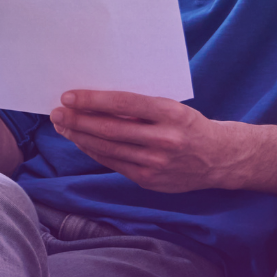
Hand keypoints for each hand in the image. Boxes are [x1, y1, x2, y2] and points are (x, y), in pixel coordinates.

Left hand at [50, 89, 249, 191]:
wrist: (219, 158)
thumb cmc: (189, 125)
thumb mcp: (172, 108)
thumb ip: (139, 107)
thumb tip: (96, 101)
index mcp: (171, 114)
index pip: (123, 103)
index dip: (92, 100)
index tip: (69, 96)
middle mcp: (164, 139)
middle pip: (110, 129)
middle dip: (78, 120)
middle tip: (57, 112)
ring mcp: (156, 163)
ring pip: (107, 148)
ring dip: (80, 137)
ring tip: (63, 126)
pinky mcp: (149, 180)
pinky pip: (113, 163)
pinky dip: (94, 151)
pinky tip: (81, 142)